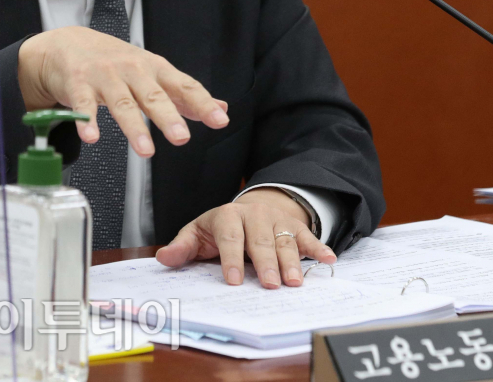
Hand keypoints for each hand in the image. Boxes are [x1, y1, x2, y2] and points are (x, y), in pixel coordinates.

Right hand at [17, 26, 228, 156]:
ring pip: (121, 103)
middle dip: (168, 116)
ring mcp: (104, 76)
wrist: (66, 44)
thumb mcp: (152, 72)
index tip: (219, 120)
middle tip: (182, 137)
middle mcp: (131, 70)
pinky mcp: (78, 84)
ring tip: (145, 150)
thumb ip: (184, 94)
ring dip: (134, 127)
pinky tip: (92, 137)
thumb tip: (221, 107)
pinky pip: (82, 105)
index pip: (183, 86)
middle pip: (152, 95)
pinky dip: (86, 121)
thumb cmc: (113, 61)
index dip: (202, 103)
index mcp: (154, 68)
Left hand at [155, 188, 336, 287]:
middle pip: (260, 241)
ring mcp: (276, 219)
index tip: (234, 280)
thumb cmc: (220, 228)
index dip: (231, 259)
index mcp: (226, 217)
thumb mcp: (198, 233)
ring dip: (291, 262)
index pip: (229, 237)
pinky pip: (307, 236)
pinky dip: (318, 248)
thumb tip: (163, 258)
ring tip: (295, 282)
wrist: (250, 207)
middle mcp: (253, 215)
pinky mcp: (294, 224)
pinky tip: (329, 260)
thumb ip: (183, 247)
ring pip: (284, 240)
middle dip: (265, 264)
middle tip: (270, 285)